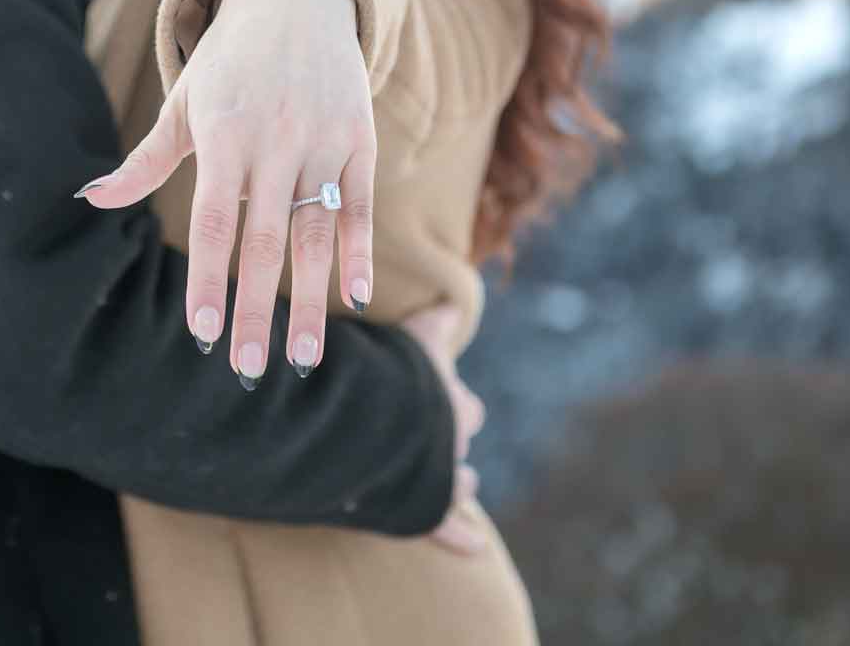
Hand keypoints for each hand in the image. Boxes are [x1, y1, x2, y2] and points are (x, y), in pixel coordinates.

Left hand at [78, 0, 375, 385]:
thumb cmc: (229, 64)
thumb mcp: (184, 104)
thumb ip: (145, 160)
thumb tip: (90, 200)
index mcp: (224, 134)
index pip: (214, 221)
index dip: (208, 277)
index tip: (201, 330)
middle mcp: (276, 141)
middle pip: (265, 240)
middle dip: (255, 309)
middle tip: (246, 368)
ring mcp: (322, 142)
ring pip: (317, 234)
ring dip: (311, 300)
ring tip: (302, 358)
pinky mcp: (360, 142)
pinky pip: (362, 208)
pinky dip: (360, 253)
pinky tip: (358, 297)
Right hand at [402, 304, 487, 555]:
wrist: (373, 413)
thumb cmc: (379, 367)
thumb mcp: (404, 333)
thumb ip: (427, 321)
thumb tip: (451, 302)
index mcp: (442, 385)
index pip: (456, 384)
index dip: (448, 387)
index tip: (437, 381)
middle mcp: (451, 424)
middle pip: (465, 421)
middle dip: (455, 427)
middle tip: (442, 430)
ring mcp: (440, 467)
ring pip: (461, 478)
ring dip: (459, 480)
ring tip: (463, 483)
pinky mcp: (425, 502)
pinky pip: (444, 525)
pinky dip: (459, 537)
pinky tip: (476, 546)